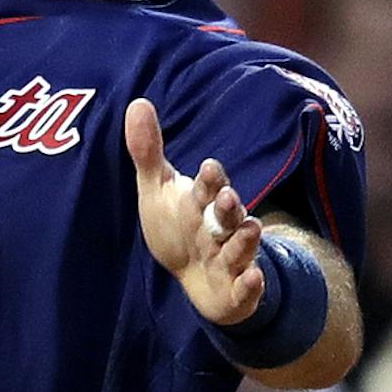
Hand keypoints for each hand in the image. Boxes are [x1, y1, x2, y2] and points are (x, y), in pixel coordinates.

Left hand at [125, 97, 264, 325]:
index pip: (207, 187)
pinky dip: (251, 285)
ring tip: (250, 228)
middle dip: (228, 206)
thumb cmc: (177, 225)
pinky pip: (247, 288)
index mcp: (204, 202)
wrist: (197, 276)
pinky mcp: (238, 289)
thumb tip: (137, 102)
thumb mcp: (158, 189)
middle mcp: (221, 228)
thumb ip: (148, 151)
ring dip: (245, 240)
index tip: (205, 167)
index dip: (207, 180)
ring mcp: (231, 258)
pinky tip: (254, 278)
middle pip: (227, 215)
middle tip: (226, 197)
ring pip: (240, 247)